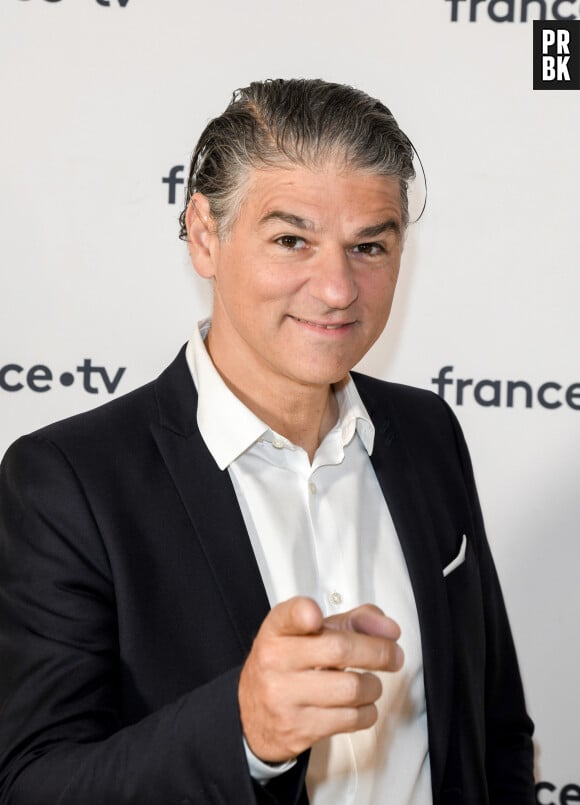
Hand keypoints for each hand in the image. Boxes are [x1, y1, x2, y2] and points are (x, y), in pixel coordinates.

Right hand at [238, 596, 402, 762]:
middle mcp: (276, 660)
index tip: (315, 616)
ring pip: (352, 688)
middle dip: (379, 652)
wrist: (253, 715)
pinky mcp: (298, 728)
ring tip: (369, 684)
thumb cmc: (288, 667)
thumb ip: (351, 622)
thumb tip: (388, 629)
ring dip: (373, 686)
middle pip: (340, 650)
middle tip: (393, 655)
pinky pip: (351, 719)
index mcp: (277, 630)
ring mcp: (285, 696)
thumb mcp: (309, 635)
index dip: (302, 614)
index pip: (288, 616)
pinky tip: (360, 705)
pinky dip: (368, 711)